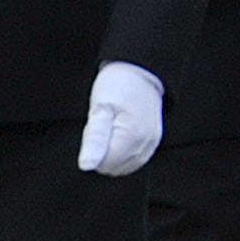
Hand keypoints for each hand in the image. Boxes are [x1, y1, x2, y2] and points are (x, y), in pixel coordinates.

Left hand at [78, 61, 163, 176]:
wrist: (140, 73)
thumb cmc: (118, 87)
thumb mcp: (99, 109)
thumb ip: (94, 140)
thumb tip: (86, 166)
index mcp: (131, 137)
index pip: (102, 164)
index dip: (93, 148)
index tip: (97, 126)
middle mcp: (145, 145)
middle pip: (112, 167)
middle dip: (102, 151)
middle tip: (103, 125)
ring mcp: (151, 145)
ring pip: (122, 166)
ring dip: (112, 152)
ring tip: (112, 126)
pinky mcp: (153, 143)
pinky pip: (132, 161)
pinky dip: (122, 152)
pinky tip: (120, 132)